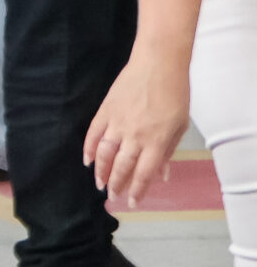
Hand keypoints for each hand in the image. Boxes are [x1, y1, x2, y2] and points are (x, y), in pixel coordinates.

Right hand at [85, 52, 192, 206]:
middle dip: (117, 185)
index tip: (133, 202)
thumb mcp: (179, 125)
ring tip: (99, 183)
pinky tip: (88, 160)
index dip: (137, 190)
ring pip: (105, 154)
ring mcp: (117, 123)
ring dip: (101, 171)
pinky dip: (89, 149)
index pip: (143, 173)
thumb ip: (167, 151)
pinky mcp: (105, 111)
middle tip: (113, 196)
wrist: (158, 65)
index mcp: (156, 140)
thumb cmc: (174, 94)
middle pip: (122, 167)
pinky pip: (93, 134)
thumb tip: (162, 174)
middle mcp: (135, 135)